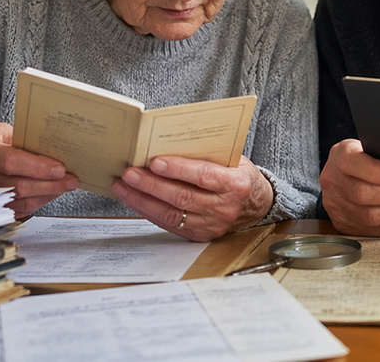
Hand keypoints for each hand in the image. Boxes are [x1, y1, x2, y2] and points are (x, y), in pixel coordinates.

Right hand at [0, 122, 78, 216]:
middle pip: (20, 186)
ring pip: (21, 201)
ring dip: (47, 195)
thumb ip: (19, 138)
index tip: (60, 168)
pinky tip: (49, 194)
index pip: (11, 162)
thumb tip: (48, 148)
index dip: (37, 167)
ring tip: (65, 186)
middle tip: (71, 180)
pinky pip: (17, 210)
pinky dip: (37, 203)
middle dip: (51, 185)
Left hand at [110, 156, 273, 241]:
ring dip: (143, 200)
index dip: (179, 169)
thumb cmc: (239, 175)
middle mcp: (224, 208)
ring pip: (172, 214)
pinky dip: (149, 211)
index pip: (204, 176)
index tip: (155, 161)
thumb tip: (168, 144)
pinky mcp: (200, 235)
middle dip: (151, 185)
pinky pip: (170, 224)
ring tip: (123, 186)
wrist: (256, 205)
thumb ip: (207, 155)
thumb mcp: (233, 160)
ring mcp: (212, 225)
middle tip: (128, 173)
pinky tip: (135, 200)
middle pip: (182, 197)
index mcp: (236, 185)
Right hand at [318, 139, 379, 235]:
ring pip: (370, 217)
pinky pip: (374, 230)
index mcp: (340, 156)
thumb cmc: (362, 158)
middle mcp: (334, 181)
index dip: (376, 172)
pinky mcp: (344, 224)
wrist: (341, 174)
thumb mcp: (370, 146)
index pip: (352, 163)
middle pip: (363, 194)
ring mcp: (336, 205)